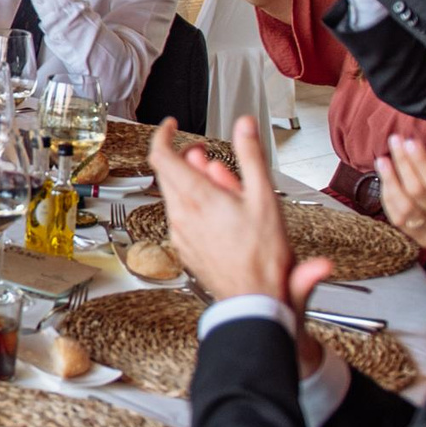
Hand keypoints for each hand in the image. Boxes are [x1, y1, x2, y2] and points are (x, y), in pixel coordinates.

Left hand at [147, 116, 333, 375]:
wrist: (253, 300)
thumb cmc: (261, 257)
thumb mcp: (264, 197)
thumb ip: (251, 156)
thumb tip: (245, 126)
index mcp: (196, 197)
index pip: (161, 156)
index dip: (163, 135)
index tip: (172, 126)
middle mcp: (181, 215)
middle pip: (169, 175)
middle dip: (186, 159)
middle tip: (207, 156)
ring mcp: (180, 234)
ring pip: (176, 197)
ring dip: (193, 183)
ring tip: (222, 185)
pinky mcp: (185, 249)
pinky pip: (182, 219)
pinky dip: (195, 206)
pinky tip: (220, 211)